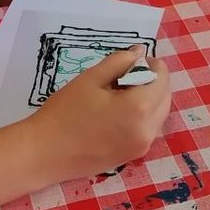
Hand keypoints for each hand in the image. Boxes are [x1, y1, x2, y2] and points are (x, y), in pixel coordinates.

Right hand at [27, 47, 170, 181]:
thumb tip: (140, 51)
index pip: (162, 78)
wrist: (44, 153)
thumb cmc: (65, 111)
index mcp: (139, 108)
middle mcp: (147, 130)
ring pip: (159, 115)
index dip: (151, 65)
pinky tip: (119, 113)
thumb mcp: (91, 78)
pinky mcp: (132, 157)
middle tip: (127, 76)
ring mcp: (141, 147)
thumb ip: (119, 61)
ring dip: (149, 100)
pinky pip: (148, 130)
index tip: (133, 62)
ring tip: (122, 94)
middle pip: (164, 97)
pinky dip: (143, 117)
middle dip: (153, 82)